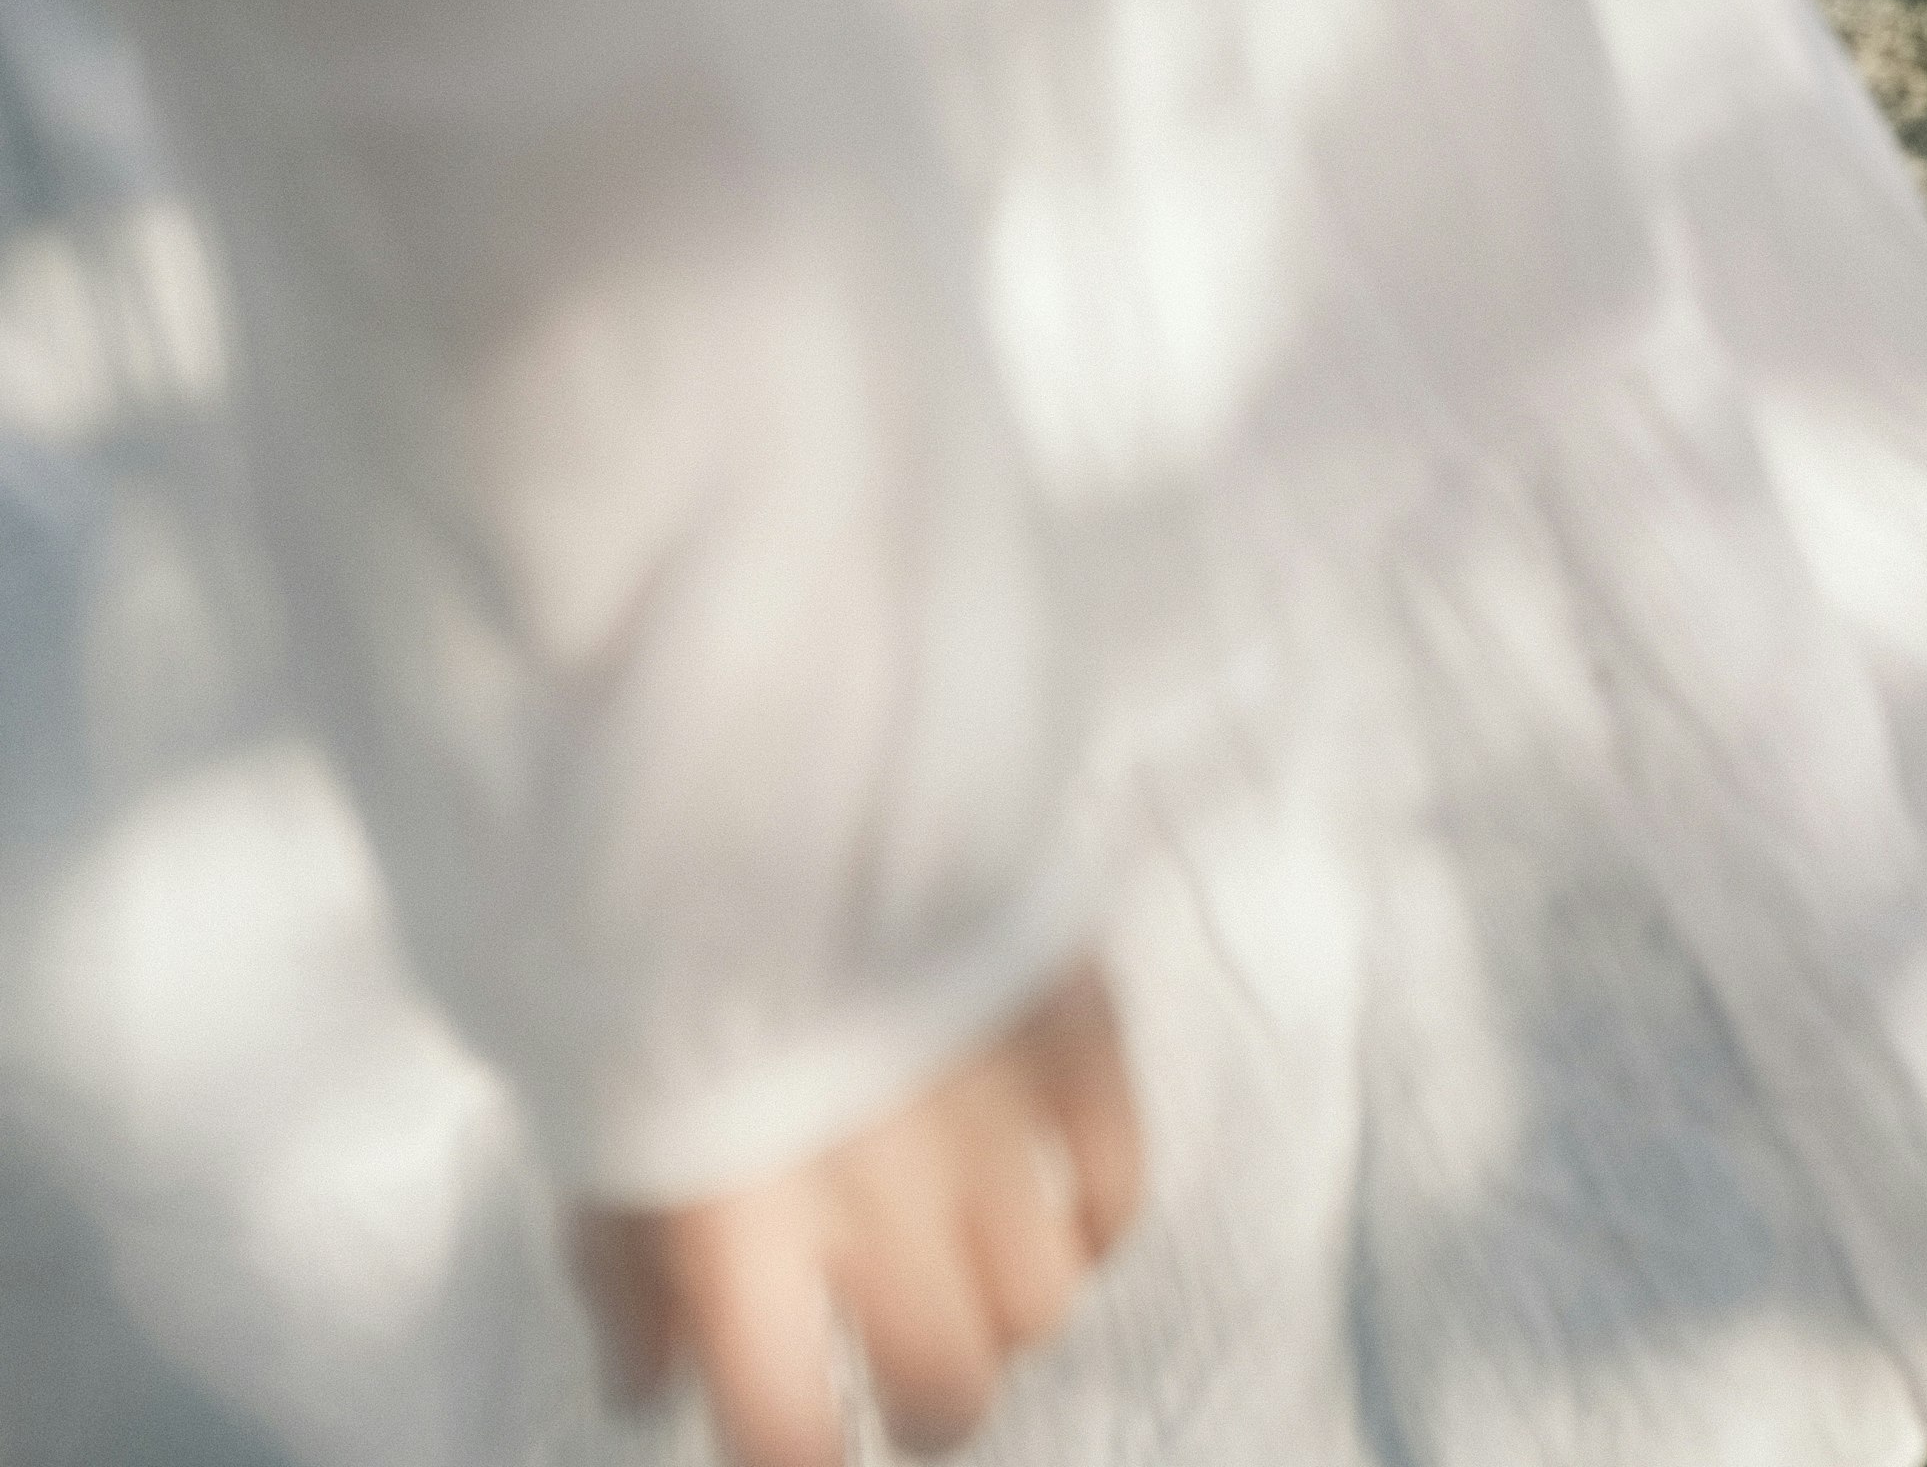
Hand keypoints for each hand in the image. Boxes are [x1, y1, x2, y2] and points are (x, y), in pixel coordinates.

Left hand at [568, 964, 1144, 1466]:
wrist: (757, 746)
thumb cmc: (657, 932)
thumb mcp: (595, 1104)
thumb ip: (619, 1267)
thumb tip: (647, 1393)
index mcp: (735, 1221)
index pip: (795, 1435)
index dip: (803, 1461)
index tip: (807, 1441)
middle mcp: (874, 1190)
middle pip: (950, 1386)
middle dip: (926, 1402)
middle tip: (902, 1369)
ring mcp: (987, 1110)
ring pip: (1044, 1300)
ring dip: (1004, 1307)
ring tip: (968, 1263)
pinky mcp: (1068, 1024)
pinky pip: (1117, 1179)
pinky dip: (1091, 1217)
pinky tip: (1050, 1203)